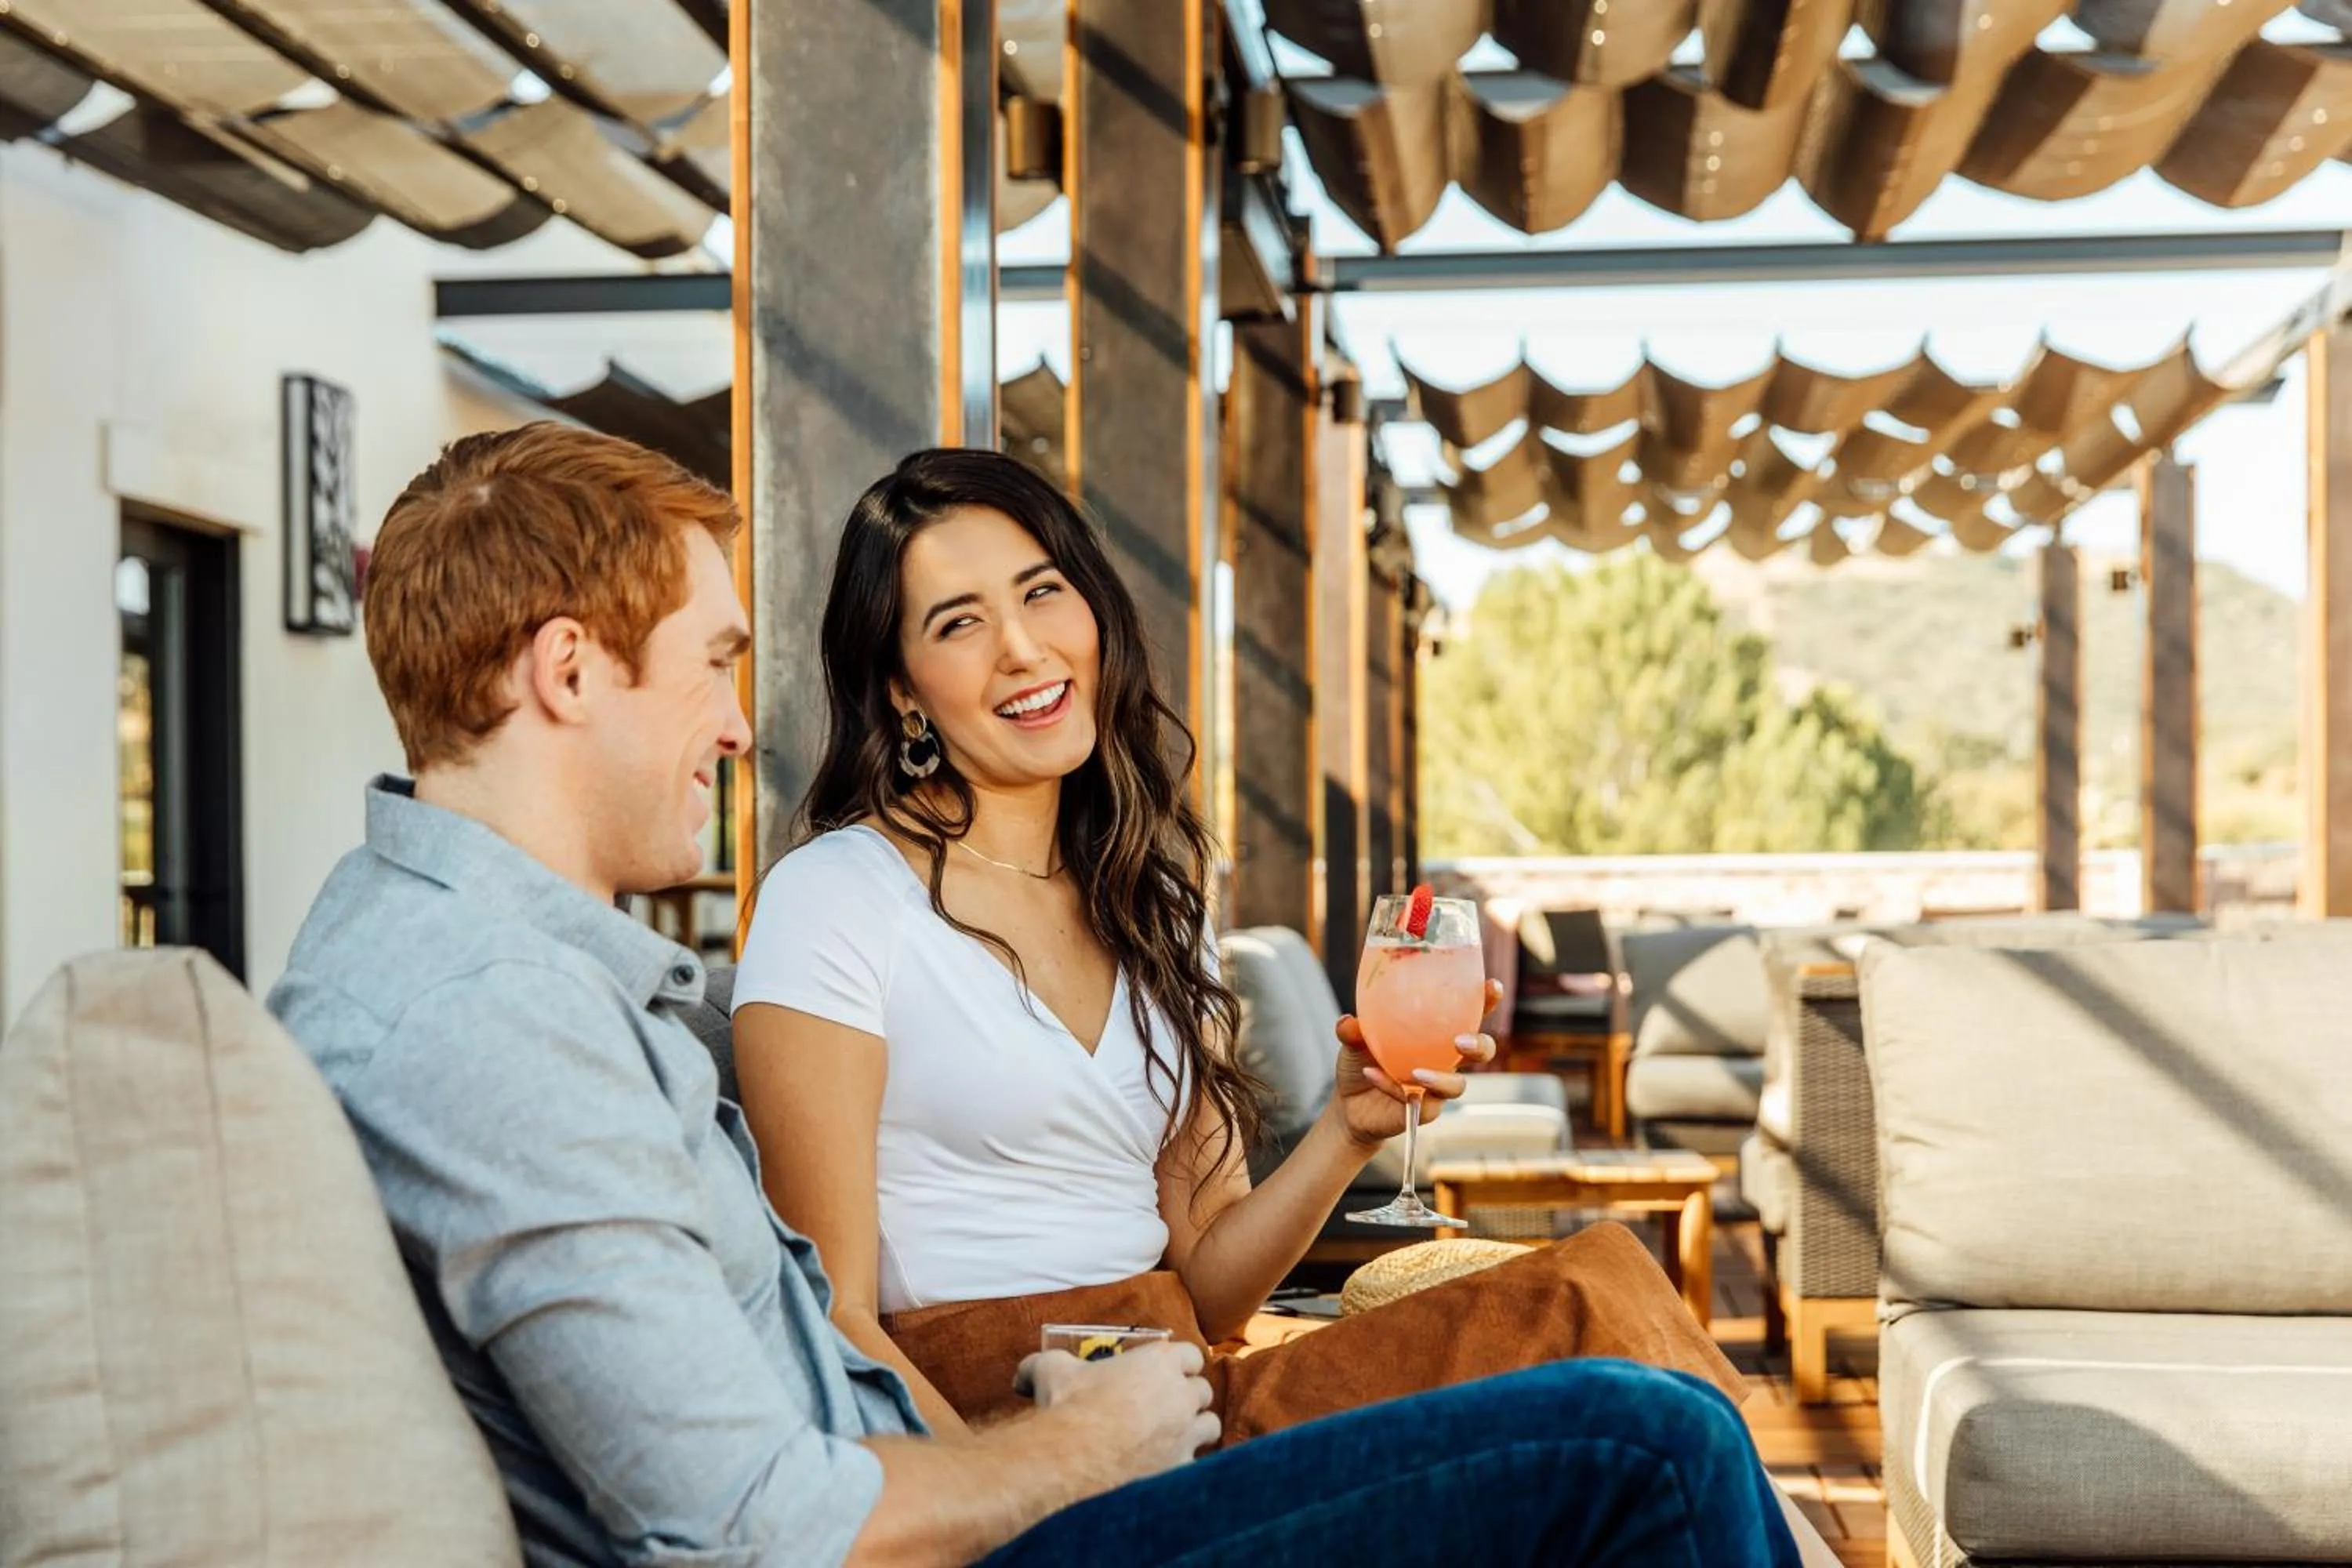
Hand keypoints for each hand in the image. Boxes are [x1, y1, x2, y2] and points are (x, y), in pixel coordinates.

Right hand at [1013, 1343, 1218, 1476]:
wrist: (1070, 1460)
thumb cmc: (1067, 1407)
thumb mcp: (1049, 1371)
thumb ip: (1039, 1365)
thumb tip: (1020, 1376)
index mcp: (1159, 1362)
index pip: (1192, 1355)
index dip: (1181, 1363)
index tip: (1168, 1373)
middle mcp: (1180, 1395)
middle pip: (1202, 1390)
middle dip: (1188, 1397)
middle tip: (1167, 1406)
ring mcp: (1185, 1434)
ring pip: (1209, 1426)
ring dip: (1194, 1429)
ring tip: (1174, 1436)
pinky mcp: (1181, 1469)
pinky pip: (1196, 1463)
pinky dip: (1184, 1464)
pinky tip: (1165, 1468)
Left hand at [1326, 978, 1502, 1151]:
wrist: (1349, 1104)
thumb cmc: (1362, 1060)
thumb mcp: (1353, 1040)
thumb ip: (1352, 1029)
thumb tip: (1348, 1022)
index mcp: (1437, 1032)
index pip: (1470, 1013)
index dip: (1487, 1001)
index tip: (1492, 987)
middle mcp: (1445, 1059)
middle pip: (1481, 1051)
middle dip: (1479, 1045)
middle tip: (1461, 1040)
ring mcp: (1438, 1087)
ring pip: (1457, 1086)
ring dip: (1440, 1078)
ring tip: (1415, 1073)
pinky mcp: (1425, 1111)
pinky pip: (1421, 1103)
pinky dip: (1392, 1086)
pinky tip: (1372, 1074)